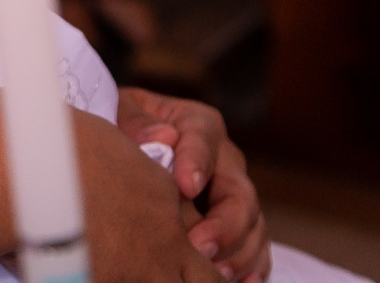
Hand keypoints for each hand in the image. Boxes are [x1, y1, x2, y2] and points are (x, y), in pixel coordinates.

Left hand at [117, 88, 270, 282]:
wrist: (129, 142)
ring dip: (238, 252)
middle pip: (239, 192)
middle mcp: (225, 159)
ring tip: (214, 272)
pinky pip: (256, 247)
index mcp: (197, 125)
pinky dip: (251, 267)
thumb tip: (162, 137)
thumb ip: (139, 122)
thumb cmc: (124, 126)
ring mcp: (234, 193)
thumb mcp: (123, 112)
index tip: (185, 186)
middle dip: (223, 224)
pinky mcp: (238, 223)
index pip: (203, 139)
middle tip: (199, 247)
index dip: (196, 162)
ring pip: (253, 224)